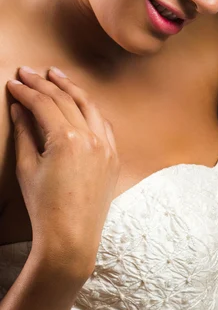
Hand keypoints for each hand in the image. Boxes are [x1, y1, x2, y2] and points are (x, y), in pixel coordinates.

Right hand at [6, 67, 119, 276]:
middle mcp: (90, 136)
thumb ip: (25, 133)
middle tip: (29, 72)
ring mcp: (105, 144)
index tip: (14, 82)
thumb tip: (19, 108)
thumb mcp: (27, 168)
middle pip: (65, 99)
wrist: (71, 238)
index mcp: (67, 138)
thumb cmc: (44, 206)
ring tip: (56, 75)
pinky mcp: (113, 155)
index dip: (26, 90)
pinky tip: (80, 101)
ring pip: (88, 105)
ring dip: (71, 88)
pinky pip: (103, 123)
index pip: (44, 104)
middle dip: (45, 83)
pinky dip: (90, 109)